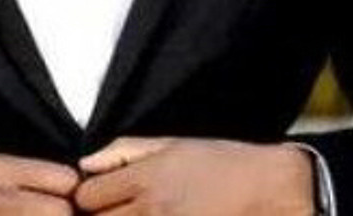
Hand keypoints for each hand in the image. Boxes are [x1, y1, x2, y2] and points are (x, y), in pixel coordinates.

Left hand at [76, 136, 313, 214]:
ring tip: (132, 214)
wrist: (268, 189)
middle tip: (110, 211)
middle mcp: (151, 208)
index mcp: (145, 177)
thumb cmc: (220, 161)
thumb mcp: (170, 143)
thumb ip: (122, 152)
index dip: (85, 198)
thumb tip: (84, 164)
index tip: (95, 198)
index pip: (86, 196)